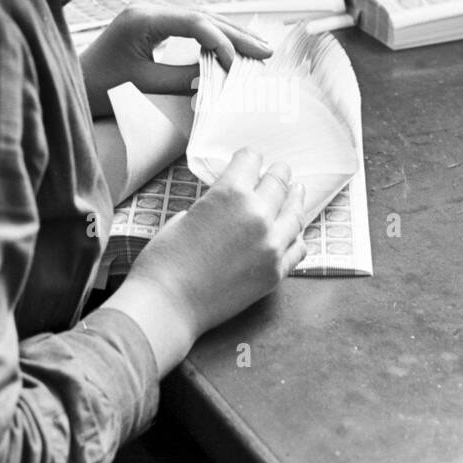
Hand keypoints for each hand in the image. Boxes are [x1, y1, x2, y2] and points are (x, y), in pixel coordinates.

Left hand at [79, 5, 270, 115]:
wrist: (71, 86)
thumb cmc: (100, 89)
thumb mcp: (143, 87)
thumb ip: (181, 79)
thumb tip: (217, 77)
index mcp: (143, 19)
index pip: (195, 23)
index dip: (222, 43)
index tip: (239, 66)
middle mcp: (148, 10)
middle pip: (203, 17)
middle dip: (236, 36)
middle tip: (266, 52)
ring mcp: (150, 15)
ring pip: (200, 21)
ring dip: (229, 36)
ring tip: (259, 51)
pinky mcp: (151, 26)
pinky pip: (190, 28)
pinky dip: (213, 40)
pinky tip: (233, 49)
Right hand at [101, 148, 306, 374]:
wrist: (168, 305)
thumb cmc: (165, 261)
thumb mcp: (184, 216)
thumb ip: (213, 205)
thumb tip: (228, 206)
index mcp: (229, 194)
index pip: (251, 160)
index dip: (249, 158)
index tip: (251, 158)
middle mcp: (257, 215)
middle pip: (278, 182)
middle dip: (277, 173)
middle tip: (280, 170)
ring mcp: (271, 245)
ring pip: (295, 213)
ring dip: (295, 199)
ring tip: (297, 192)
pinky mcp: (276, 272)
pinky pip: (298, 247)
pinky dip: (296, 237)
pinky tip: (293, 232)